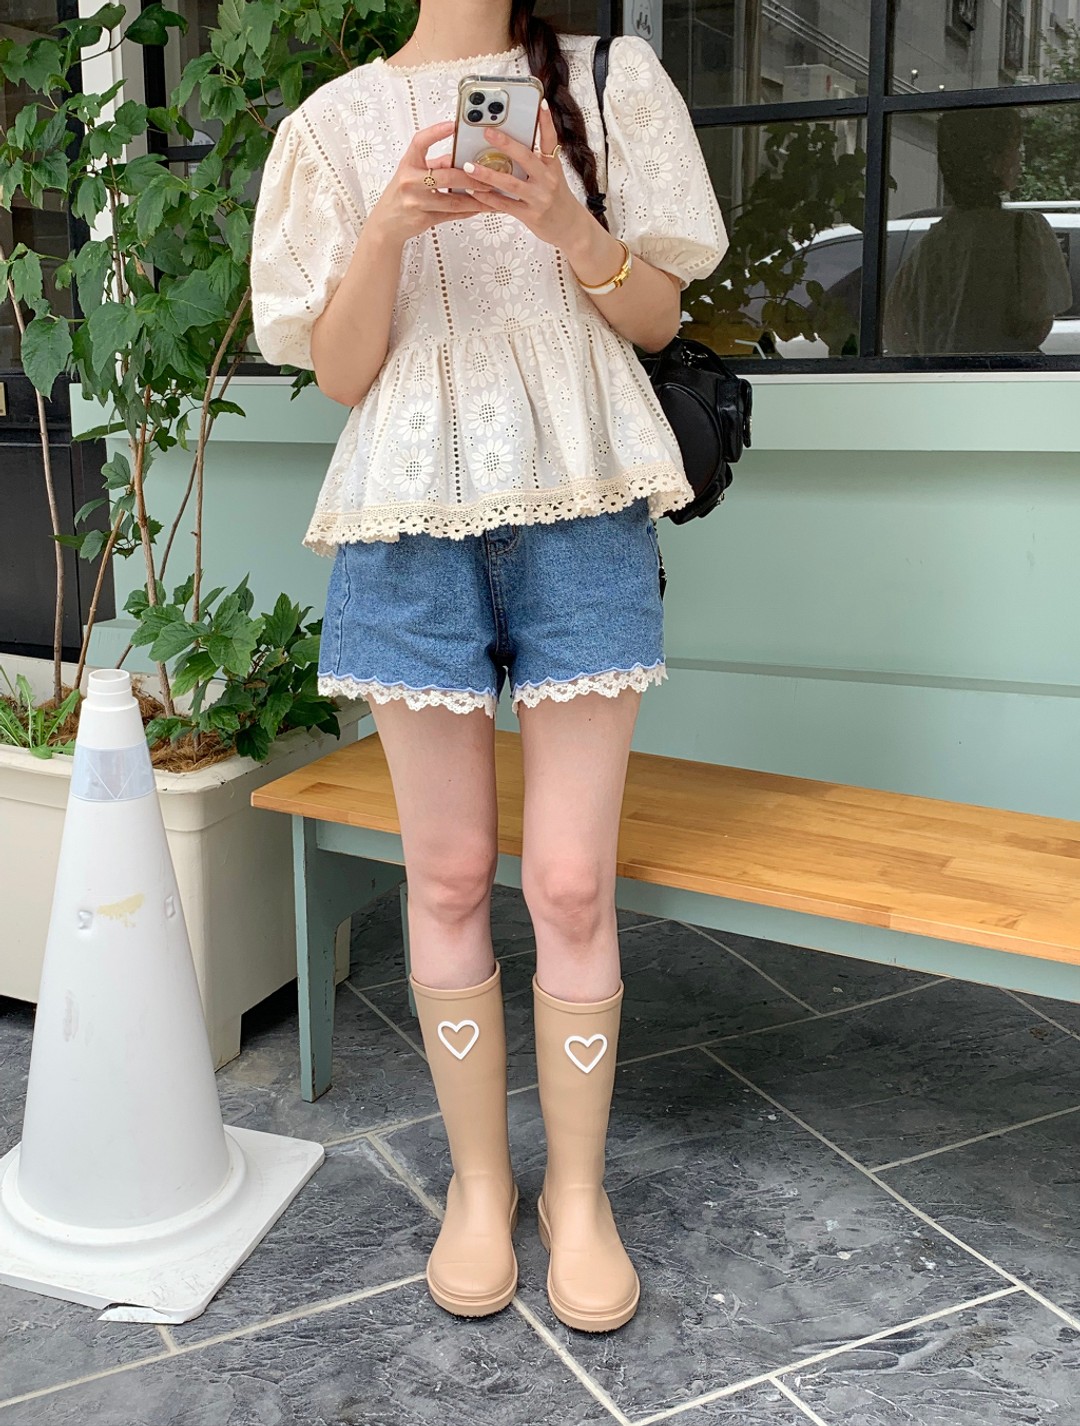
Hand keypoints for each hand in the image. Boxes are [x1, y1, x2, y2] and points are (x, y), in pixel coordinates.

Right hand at [369, 119, 483, 246]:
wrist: (387, 223)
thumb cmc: (402, 194)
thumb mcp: (413, 173)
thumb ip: (436, 164)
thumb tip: (459, 157)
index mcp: (408, 165)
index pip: (419, 143)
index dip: (435, 133)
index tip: (452, 125)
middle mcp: (410, 182)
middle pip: (446, 177)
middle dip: (471, 177)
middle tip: (488, 176)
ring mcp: (417, 202)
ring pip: (453, 200)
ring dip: (475, 198)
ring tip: (492, 194)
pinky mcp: (424, 219)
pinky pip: (452, 215)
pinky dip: (468, 211)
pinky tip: (481, 207)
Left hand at [462, 101, 592, 251]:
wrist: (571, 228)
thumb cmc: (557, 200)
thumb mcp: (552, 176)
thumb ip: (536, 162)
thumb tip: (512, 145)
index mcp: (552, 166)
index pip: (551, 140)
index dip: (546, 121)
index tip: (540, 103)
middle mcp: (548, 180)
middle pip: (526, 157)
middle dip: (506, 143)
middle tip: (487, 131)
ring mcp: (539, 198)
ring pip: (511, 183)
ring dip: (488, 174)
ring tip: (469, 166)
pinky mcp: (530, 215)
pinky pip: (505, 205)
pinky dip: (488, 198)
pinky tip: (473, 190)